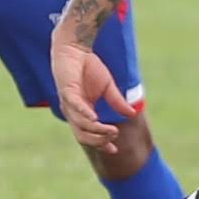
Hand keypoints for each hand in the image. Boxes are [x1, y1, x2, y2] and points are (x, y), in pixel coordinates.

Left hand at [52, 37, 135, 153]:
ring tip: (112, 130)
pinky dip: (85, 114)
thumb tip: (132, 114)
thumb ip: (117, 101)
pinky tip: (94, 119)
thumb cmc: (88, 67)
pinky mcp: (66, 91)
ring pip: (81, 124)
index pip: (90, 135)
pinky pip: (75, 107)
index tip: (115, 150)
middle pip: (83, 136)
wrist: (75, 48)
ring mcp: (69, 103)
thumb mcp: (107, 87)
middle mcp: (73, 112)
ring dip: (97, 130)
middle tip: (115, 135)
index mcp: (82, 112)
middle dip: (100, 140)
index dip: (101, 144)